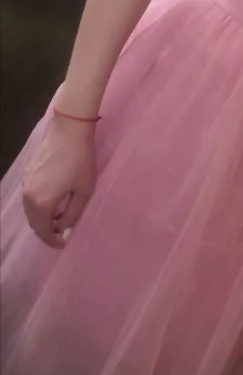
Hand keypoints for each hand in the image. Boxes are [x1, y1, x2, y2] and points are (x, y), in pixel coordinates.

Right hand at [22, 116, 96, 248]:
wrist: (69, 131)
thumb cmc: (81, 161)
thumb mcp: (83, 191)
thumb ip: (73, 214)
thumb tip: (65, 232)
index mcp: (42, 203)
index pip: (43, 231)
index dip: (52, 241)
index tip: (64, 244)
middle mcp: (28, 196)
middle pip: (33, 222)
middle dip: (46, 231)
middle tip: (62, 232)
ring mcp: (26, 183)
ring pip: (30, 211)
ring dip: (43, 218)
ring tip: (60, 218)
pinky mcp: (27, 174)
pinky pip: (30, 199)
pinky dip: (39, 206)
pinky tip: (54, 202)